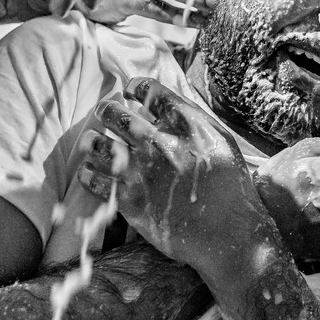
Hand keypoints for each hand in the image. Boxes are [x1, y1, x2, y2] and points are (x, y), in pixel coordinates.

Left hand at [78, 77, 270, 265]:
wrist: (229, 233)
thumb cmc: (231, 187)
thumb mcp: (222, 142)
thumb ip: (195, 121)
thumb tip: (167, 105)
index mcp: (186, 125)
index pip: (150, 91)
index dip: (136, 86)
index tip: (130, 90)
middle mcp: (161, 143)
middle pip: (118, 114)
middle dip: (107, 110)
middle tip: (105, 111)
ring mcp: (142, 172)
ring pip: (98, 145)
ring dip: (91, 141)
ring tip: (91, 141)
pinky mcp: (130, 201)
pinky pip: (95, 181)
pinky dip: (88, 174)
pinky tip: (88, 171)